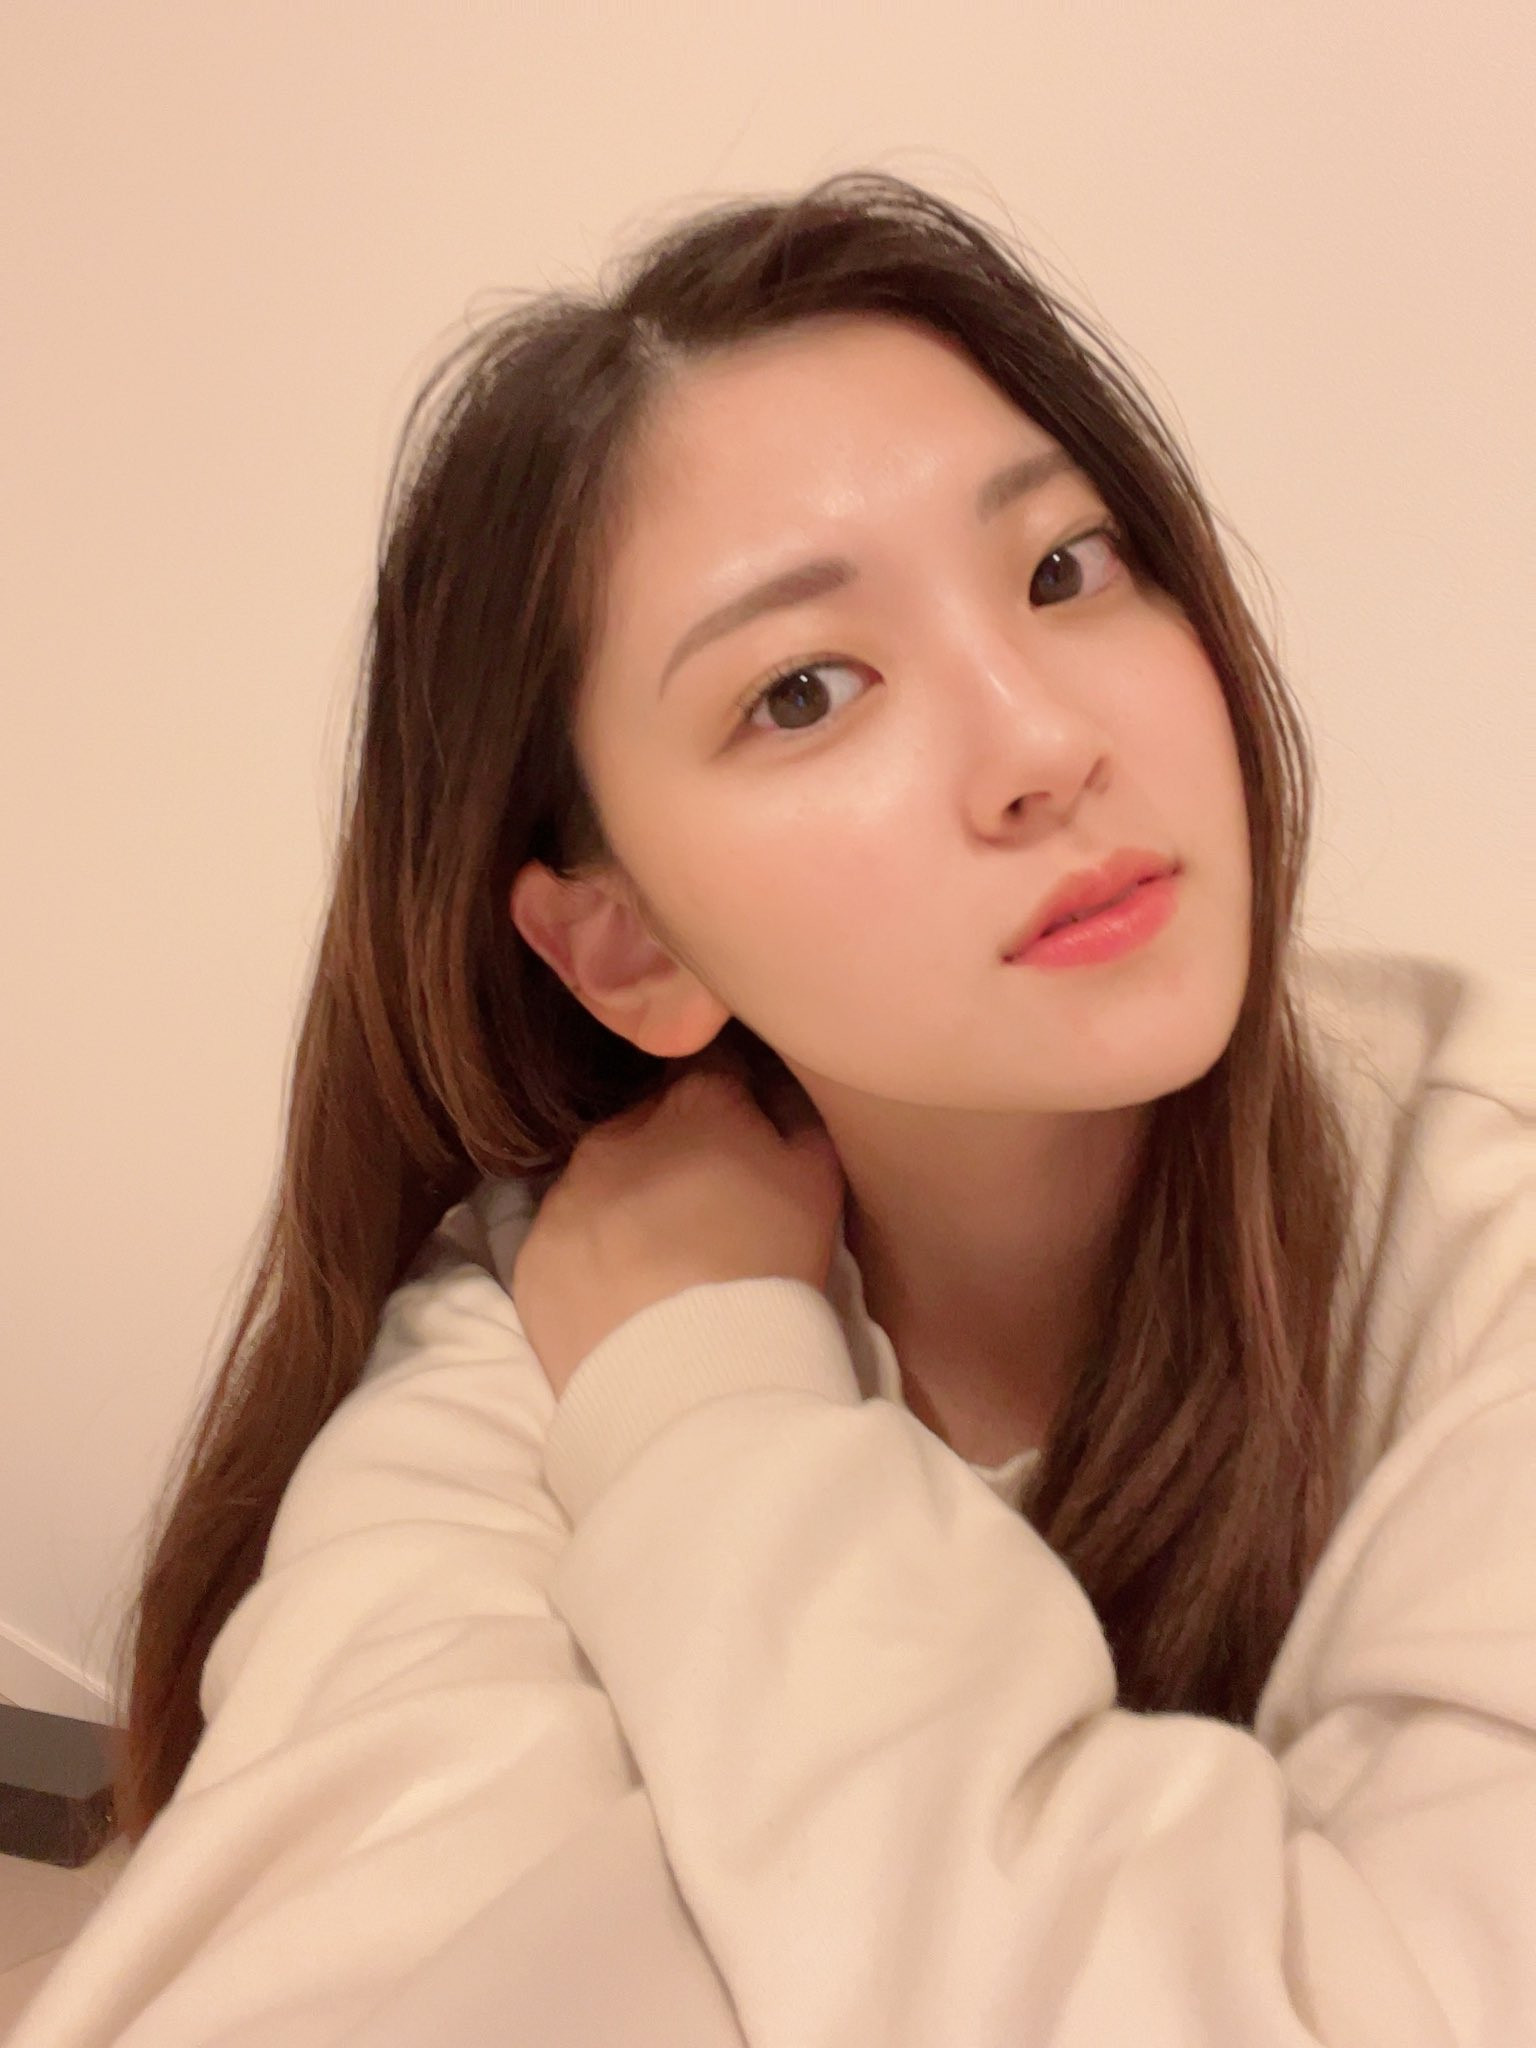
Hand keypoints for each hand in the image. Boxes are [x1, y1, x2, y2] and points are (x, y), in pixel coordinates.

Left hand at [505, 1063, 847, 1398]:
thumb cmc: (768, 1266)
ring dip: (628, 1203)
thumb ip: (795, 1116)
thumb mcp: (819, 1180)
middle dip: (676, 1152)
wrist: (688, 1372)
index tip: (747, 1141)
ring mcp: (566, 1193)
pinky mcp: (533, 1254)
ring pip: (601, 1181)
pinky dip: (592, 1258)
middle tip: (709, 1213)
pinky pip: (568, 1240)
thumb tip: (772, 1089)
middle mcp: (616, 1132)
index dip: (735, 1100)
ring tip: (664, 1264)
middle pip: (651, 1124)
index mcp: (694, 1101)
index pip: (713, 1067)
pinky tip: (624, 1297)